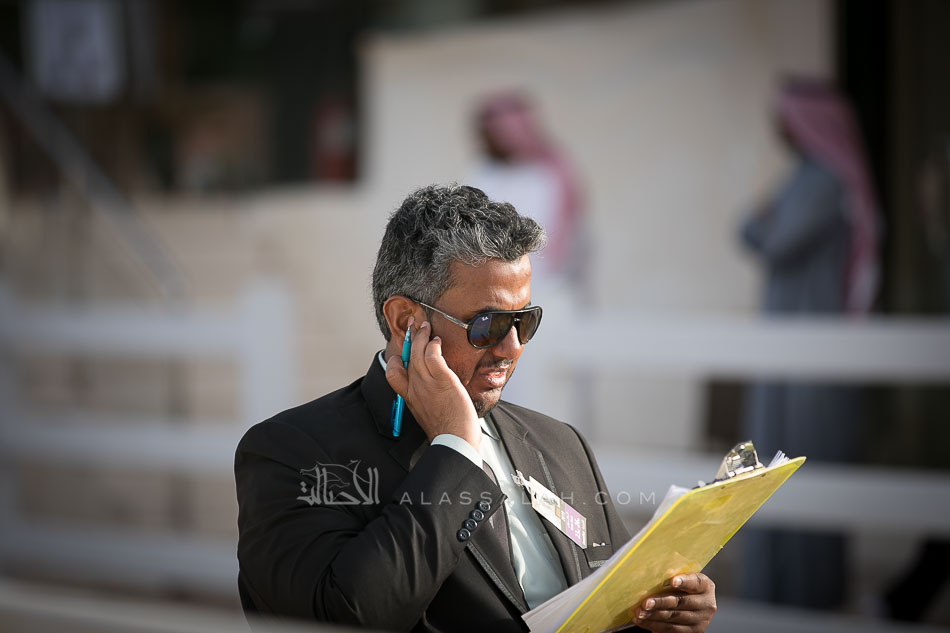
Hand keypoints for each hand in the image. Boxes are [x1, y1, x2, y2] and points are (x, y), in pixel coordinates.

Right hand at [385, 320, 480, 449]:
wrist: (455, 441)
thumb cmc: (448, 431)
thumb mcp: (429, 414)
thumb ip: (428, 400)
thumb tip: (434, 392)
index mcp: (409, 398)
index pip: (393, 374)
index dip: (395, 360)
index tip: (402, 352)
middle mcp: (415, 389)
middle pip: (407, 357)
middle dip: (410, 338)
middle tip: (415, 327)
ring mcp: (427, 384)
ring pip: (418, 352)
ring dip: (421, 336)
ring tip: (426, 327)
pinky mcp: (442, 381)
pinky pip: (432, 356)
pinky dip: (433, 345)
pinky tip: (437, 341)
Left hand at [630, 573, 716, 632]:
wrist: (694, 606)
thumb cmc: (684, 587)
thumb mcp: (684, 578)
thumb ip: (674, 574)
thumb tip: (653, 569)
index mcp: (705, 586)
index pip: (696, 582)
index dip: (684, 581)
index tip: (672, 580)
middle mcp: (706, 604)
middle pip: (682, 602)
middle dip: (661, 602)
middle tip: (645, 602)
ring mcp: (700, 620)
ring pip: (674, 618)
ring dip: (654, 616)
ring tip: (639, 613)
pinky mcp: (691, 632)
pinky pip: (670, 629)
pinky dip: (653, 625)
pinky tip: (642, 621)